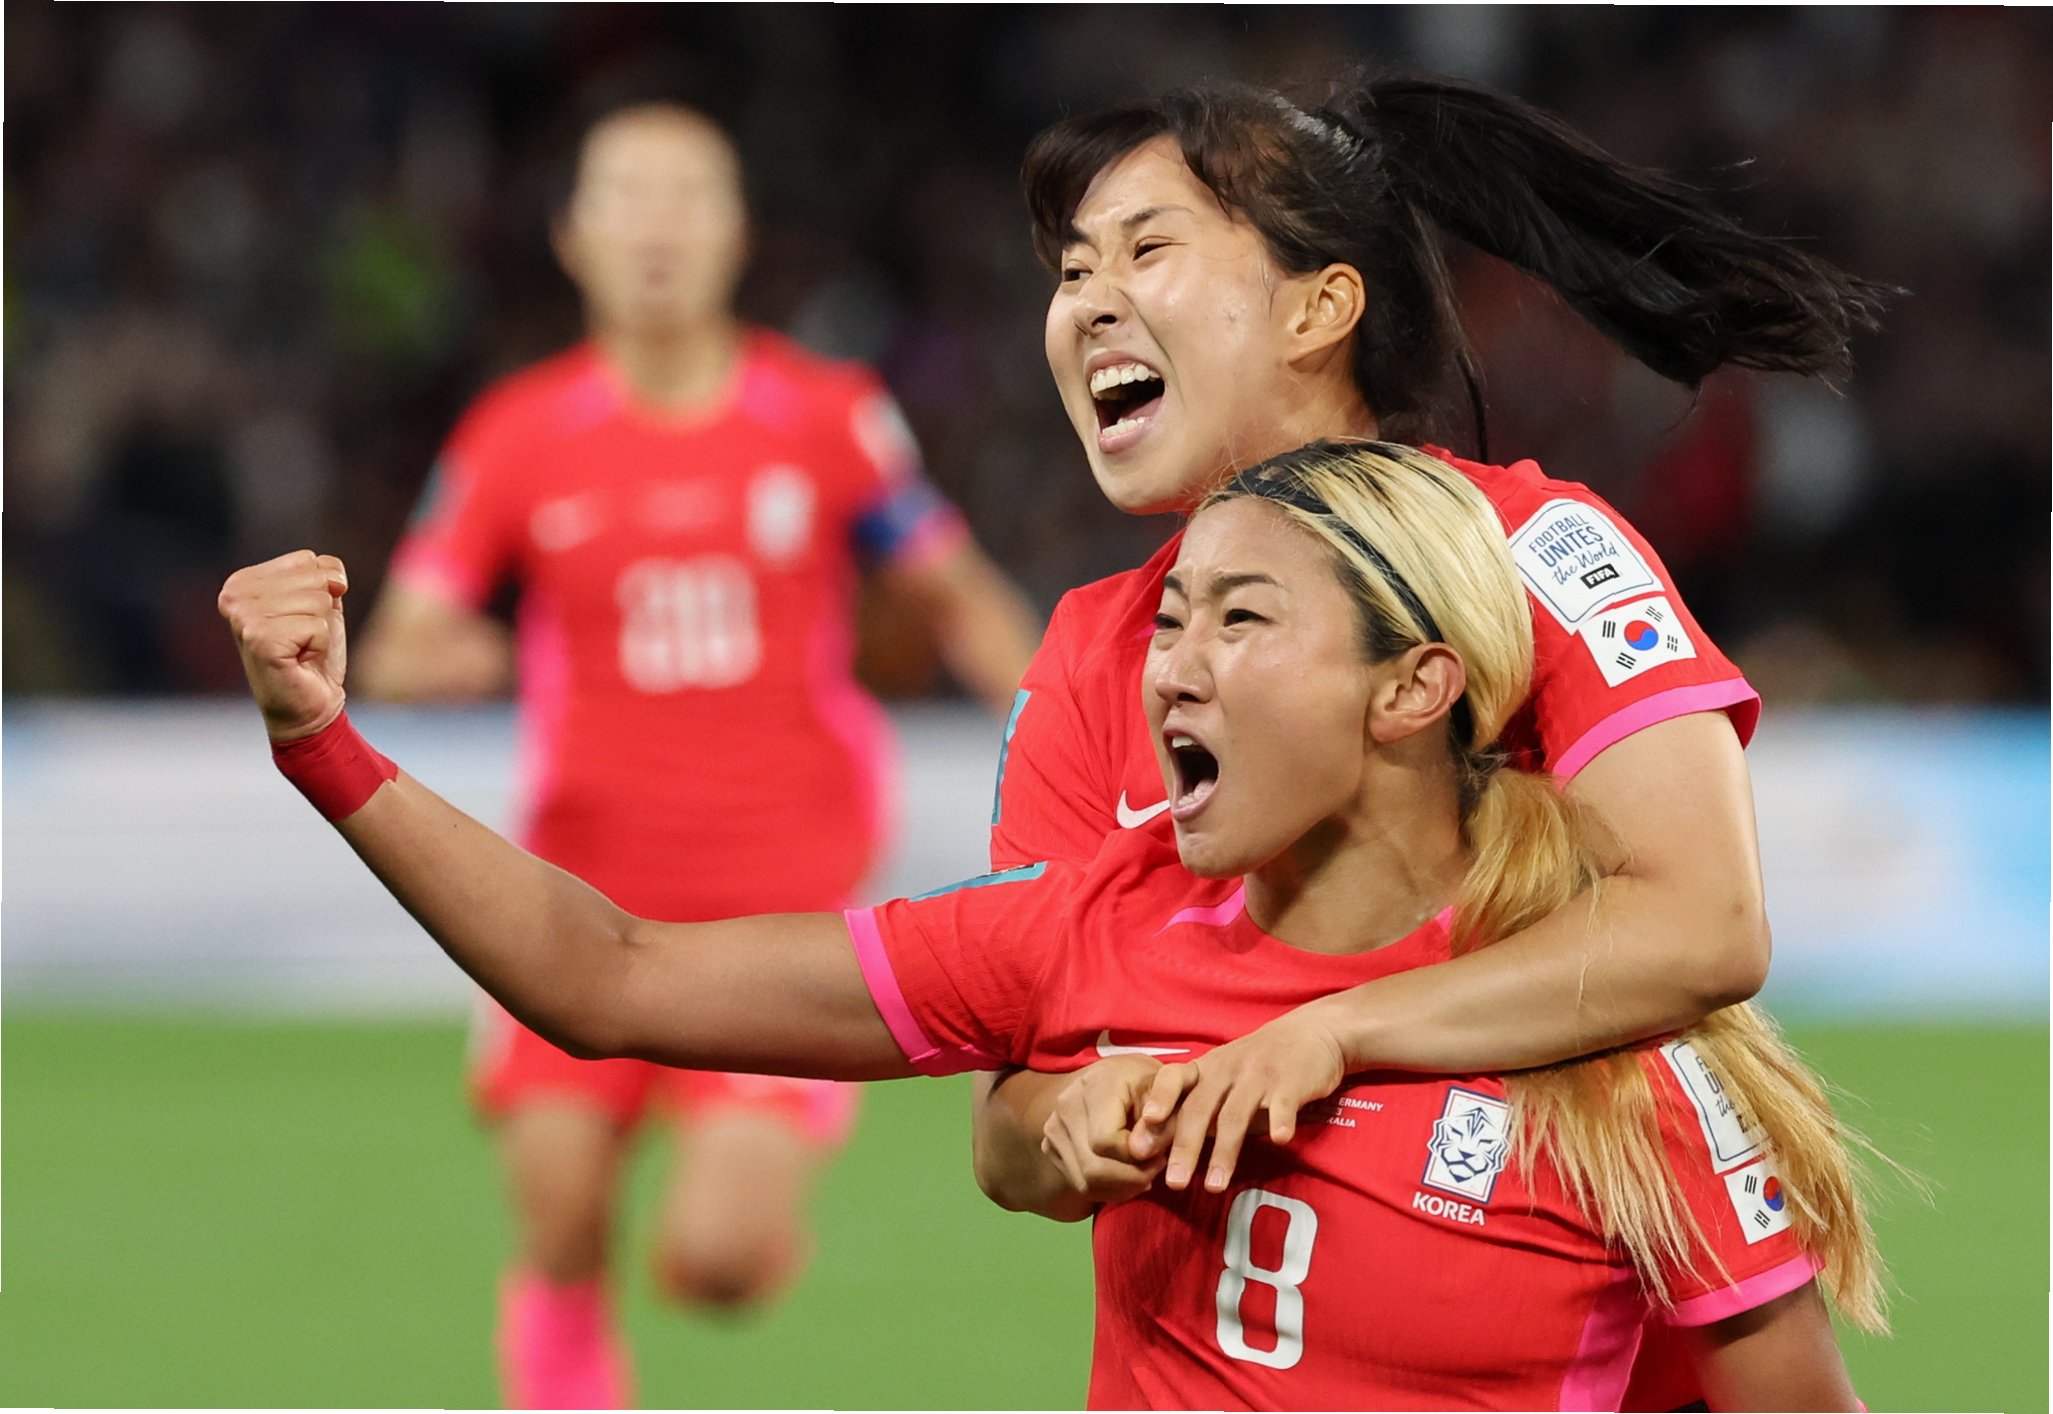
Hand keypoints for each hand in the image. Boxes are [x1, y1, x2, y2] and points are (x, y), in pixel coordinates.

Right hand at [218, 550, 351, 741]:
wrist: (309, 705)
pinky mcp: (260, 639)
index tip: (301, 620)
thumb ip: (325, 573)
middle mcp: (234, 595)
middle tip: (303, 639)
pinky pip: (317, 626)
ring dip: (320, 629)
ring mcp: (243, 618)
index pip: (307, 559)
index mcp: (242, 581)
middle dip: (322, 611)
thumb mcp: (322, 602)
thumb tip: (334, 579)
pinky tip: (300, 659)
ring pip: (318, 600)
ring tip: (301, 649)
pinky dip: (320, 645)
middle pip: (314, 577)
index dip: (322, 590)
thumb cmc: (312, 653)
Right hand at [1038, 1054, 1168, 1205]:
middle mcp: (1067, 1104)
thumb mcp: (1171, 1097)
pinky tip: (1127, 1174)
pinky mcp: (1050, 1146)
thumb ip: (1162, 1125)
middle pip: (1093, 1167)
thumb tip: (1141, 1153)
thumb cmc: (1153, 1086)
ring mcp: (1054, 1126)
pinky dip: (1108, 1189)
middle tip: (1157, 1169)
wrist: (1124, 1079)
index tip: (1161, 1155)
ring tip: (1145, 1173)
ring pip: (1086, 1182)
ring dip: (1122, 1187)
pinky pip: (1080, 1184)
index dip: (1137, 1158)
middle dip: (1132, 1178)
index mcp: (1095, 1085)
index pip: (1106, 1141)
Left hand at [1134, 1007, 1347, 1193]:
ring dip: (1224, 1152)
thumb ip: (1196, 1109)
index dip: (1157, 1103)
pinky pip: (1282, 1104)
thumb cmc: (1258, 1064)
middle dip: (1184, 1146)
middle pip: (1199, 1108)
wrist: (1312, 1032)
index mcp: (1206, 1069)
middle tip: (1172, 1182)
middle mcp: (1226, 1069)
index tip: (1143, 1132)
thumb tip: (1155, 1150)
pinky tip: (1278, 1140)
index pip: (1172, 1080)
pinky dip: (1280, 1121)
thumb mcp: (1222, 1078)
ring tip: (1214, 1185)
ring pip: (1235, 1115)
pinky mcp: (1290, 1082)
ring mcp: (1258, 1075)